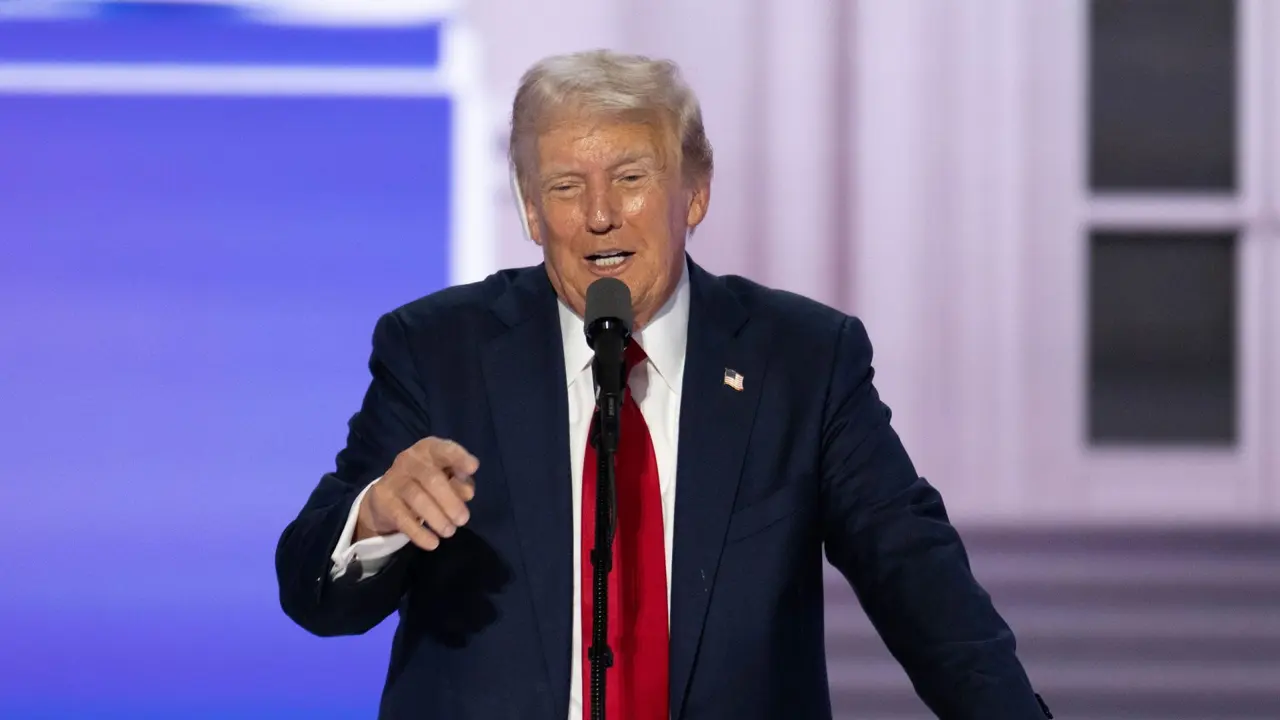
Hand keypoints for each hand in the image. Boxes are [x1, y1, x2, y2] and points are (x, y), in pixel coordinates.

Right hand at [355, 437, 478, 549]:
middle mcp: (409, 459)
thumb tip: (467, 493)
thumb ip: (460, 483)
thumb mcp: (446, 479)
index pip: (444, 449)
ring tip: (449, 532)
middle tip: (463, 520)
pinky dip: (419, 533)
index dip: (458, 457)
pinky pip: (402, 518)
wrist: (385, 498)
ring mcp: (394, 478)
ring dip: (437, 518)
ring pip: (417, 498)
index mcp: (429, 449)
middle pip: (432, 478)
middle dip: (450, 500)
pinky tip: (432, 543)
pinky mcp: (383, 499)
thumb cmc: (426, 484)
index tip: (473, 468)